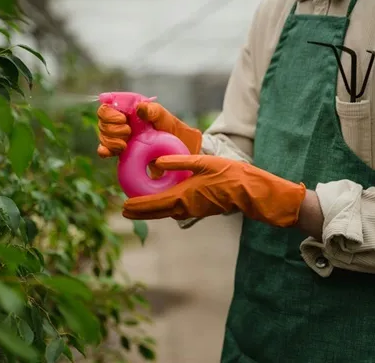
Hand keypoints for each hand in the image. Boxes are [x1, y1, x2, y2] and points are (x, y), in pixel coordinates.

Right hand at [97, 102, 201, 157]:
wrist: (175, 150)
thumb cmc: (171, 130)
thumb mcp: (165, 117)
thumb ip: (153, 111)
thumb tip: (140, 107)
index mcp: (129, 108)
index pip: (107, 104)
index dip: (109, 113)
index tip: (123, 119)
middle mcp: (121, 120)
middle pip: (102, 121)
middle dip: (112, 128)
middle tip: (128, 133)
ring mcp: (119, 135)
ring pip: (102, 135)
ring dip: (111, 140)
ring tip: (126, 144)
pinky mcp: (119, 149)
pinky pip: (104, 149)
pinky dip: (104, 150)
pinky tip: (109, 152)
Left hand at [122, 155, 306, 227]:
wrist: (250, 192)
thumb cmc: (229, 175)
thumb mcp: (203, 163)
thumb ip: (179, 162)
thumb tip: (157, 162)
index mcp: (183, 196)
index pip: (154, 203)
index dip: (137, 206)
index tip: (124, 207)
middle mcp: (185, 207)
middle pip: (156, 212)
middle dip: (140, 212)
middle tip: (125, 211)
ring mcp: (192, 210)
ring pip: (165, 212)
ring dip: (151, 211)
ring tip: (138, 207)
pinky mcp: (199, 209)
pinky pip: (175, 210)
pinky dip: (164, 208)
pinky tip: (162, 202)